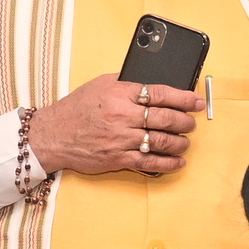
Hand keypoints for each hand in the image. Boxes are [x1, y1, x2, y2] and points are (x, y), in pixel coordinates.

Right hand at [35, 75, 196, 178]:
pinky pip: (150, 162)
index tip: (195, 101)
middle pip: (165, 118)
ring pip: (161, 141)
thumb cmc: (77, 108)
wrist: (53, 134)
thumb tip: (154, 86)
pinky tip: (178, 162)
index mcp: (120, 94)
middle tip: (192, 122)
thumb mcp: (101, 85)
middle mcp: (123, 115)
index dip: (183, 98)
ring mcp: (121, 139)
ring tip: (185, 141)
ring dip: (179, 142)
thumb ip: (127, 84)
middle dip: (184, 121)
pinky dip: (168, 163)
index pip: (160, 93)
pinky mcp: (119, 159)